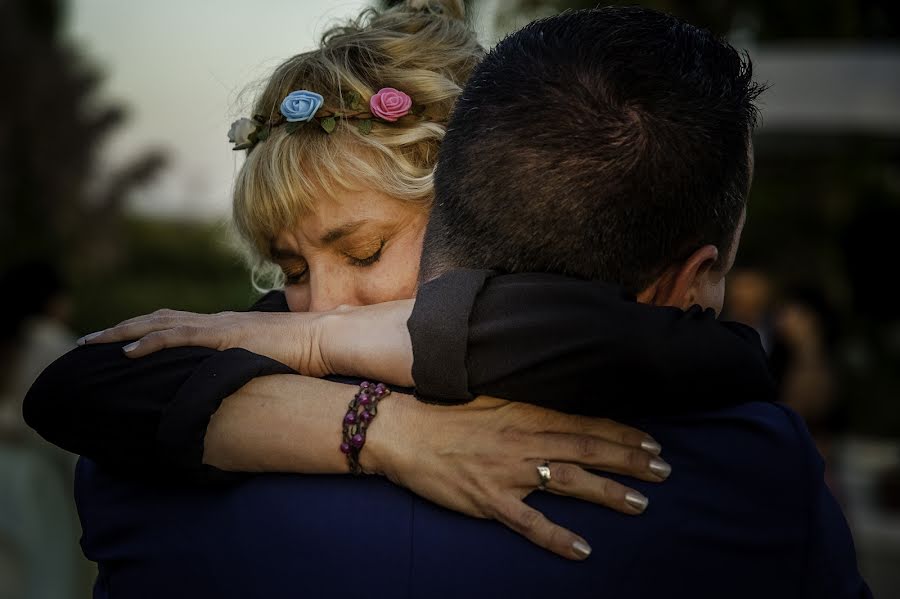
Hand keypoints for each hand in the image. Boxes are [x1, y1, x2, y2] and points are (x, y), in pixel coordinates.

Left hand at [77, 309, 330, 375]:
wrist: (326, 337)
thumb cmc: (306, 353)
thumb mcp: (269, 363)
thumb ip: (250, 369)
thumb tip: (240, 390)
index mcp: (225, 327)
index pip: (174, 324)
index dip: (142, 331)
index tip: (116, 343)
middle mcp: (216, 321)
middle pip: (156, 319)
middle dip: (119, 330)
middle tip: (86, 342)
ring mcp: (219, 326)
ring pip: (158, 324)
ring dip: (121, 333)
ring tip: (92, 343)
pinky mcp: (225, 335)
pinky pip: (179, 337)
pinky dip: (150, 342)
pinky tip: (127, 353)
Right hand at [369, 395, 669, 560]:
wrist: (402, 431)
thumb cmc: (444, 413)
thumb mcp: (491, 399)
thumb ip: (527, 406)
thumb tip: (560, 410)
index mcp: (526, 415)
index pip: (585, 423)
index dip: (622, 434)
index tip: (652, 443)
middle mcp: (524, 442)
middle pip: (587, 450)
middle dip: (630, 460)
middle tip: (665, 471)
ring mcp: (507, 473)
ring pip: (568, 481)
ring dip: (608, 493)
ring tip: (641, 504)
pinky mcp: (488, 500)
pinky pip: (529, 522)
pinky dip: (557, 537)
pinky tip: (582, 550)